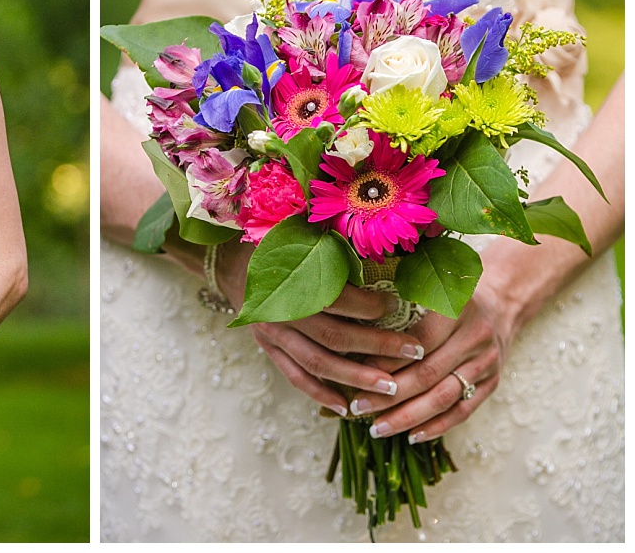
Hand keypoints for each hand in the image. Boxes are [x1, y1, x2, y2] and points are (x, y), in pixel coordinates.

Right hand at [215, 241, 431, 416]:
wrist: (230, 261)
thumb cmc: (273, 244)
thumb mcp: (301, 237)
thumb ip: (335, 248)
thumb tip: (386, 252)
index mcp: (291, 280)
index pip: (339, 299)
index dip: (371, 305)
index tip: (397, 304)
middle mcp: (282, 312)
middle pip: (336, 336)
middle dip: (379, 347)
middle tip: (415, 350)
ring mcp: (273, 335)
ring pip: (319, 363)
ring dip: (358, 378)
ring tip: (392, 388)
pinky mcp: (268, 349)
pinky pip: (296, 377)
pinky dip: (321, 394)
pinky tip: (347, 408)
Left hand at [343, 281, 513, 441]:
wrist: (501, 304)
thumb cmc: (447, 296)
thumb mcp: (427, 287)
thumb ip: (397, 302)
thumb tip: (351, 329)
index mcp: (456, 308)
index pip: (418, 341)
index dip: (388, 359)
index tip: (358, 372)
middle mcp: (475, 336)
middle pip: (429, 374)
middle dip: (390, 395)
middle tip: (358, 407)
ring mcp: (486, 362)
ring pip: (444, 397)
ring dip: (409, 417)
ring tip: (378, 429)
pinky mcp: (492, 383)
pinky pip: (463, 411)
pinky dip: (437, 427)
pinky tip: (412, 437)